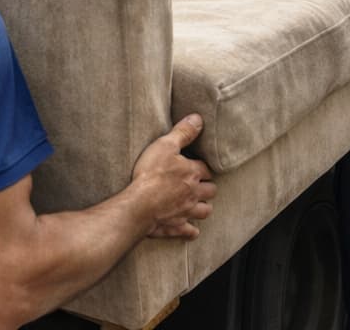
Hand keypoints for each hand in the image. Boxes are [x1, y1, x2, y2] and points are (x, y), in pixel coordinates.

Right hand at [131, 114, 216, 238]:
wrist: (139, 205)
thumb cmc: (150, 174)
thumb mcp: (165, 145)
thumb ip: (182, 132)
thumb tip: (198, 119)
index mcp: (192, 173)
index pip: (205, 168)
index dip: (201, 166)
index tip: (196, 165)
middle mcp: (194, 193)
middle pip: (210, 191)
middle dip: (207, 187)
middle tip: (200, 184)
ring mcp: (187, 211)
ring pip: (205, 211)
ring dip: (204, 207)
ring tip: (198, 203)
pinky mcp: (177, 226)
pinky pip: (190, 231)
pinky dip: (191, 230)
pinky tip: (190, 228)